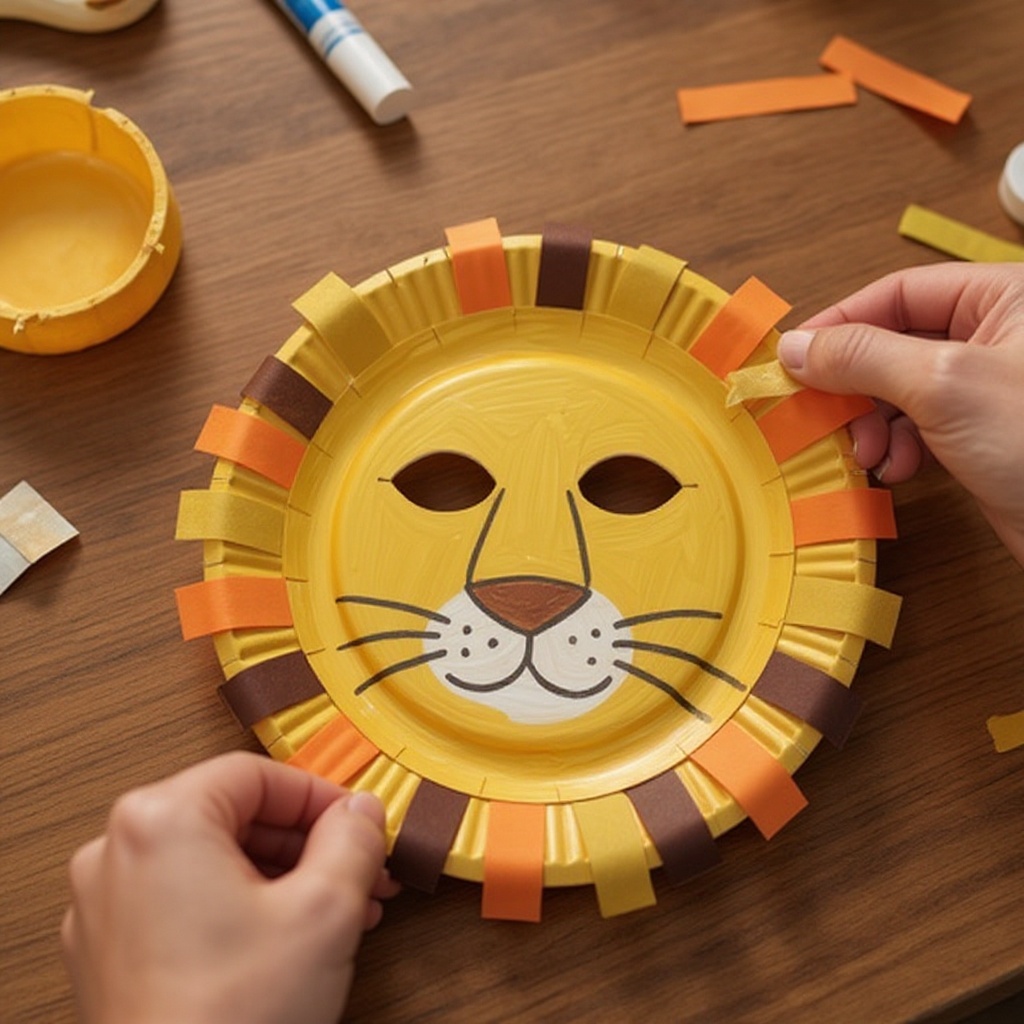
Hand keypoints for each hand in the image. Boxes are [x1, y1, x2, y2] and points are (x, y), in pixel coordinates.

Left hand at [61, 752, 396, 1023]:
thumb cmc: (233, 1019)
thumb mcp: (326, 909)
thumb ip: (354, 839)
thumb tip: (362, 811)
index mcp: (160, 820)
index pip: (257, 774)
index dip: (322, 798)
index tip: (360, 825)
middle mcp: (116, 852)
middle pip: (233, 816)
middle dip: (308, 845)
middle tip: (359, 872)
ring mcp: (104, 907)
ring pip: (211, 862)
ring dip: (282, 879)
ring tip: (337, 914)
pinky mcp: (107, 955)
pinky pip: (184, 903)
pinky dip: (239, 909)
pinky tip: (288, 942)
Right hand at [777, 262, 1023, 565]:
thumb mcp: (944, 384)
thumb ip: (864, 357)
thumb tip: (796, 346)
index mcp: (1005, 298)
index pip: (901, 293)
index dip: (842, 322)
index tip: (793, 356)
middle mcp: (998, 336)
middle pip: (894, 343)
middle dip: (855, 385)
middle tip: (822, 414)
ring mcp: (990, 388)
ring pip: (901, 391)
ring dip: (872, 424)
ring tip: (868, 455)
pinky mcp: (986, 435)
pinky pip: (920, 428)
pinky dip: (899, 449)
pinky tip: (897, 471)